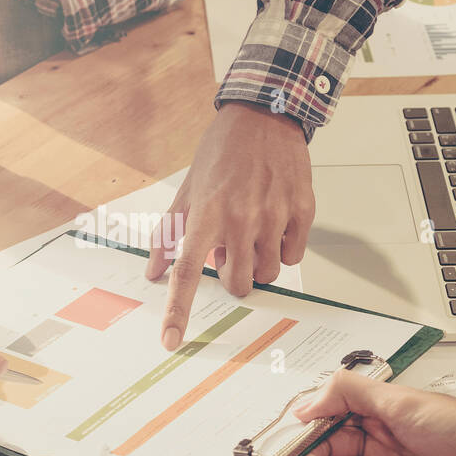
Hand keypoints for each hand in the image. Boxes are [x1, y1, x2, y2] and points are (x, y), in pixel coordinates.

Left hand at [146, 102, 313, 349]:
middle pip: (237, 283)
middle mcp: (240, 217)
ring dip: (258, 263)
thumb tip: (153, 271)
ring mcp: (275, 215)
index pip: (187, 272)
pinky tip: (275, 224)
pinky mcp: (302, 210)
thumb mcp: (188, 189)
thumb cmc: (222, 152)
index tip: (171, 340)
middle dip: (233, 276)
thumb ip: (169, 232)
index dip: (178, 311)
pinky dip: (283, 248)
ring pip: (268, 273)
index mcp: (207, 214)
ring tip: (253, 234)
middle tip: (231, 251)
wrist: (264, 115)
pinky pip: (293, 255)